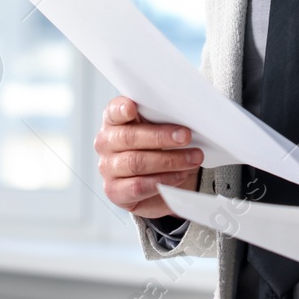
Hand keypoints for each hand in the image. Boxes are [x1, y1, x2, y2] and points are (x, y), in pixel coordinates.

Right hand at [94, 96, 202, 218]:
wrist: (160, 183)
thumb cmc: (158, 148)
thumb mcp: (160, 129)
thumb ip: (162, 119)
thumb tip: (184, 115)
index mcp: (114, 120)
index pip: (113, 111)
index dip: (121, 108)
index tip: (132, 108)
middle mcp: (106, 143)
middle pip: (129, 137)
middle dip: (160, 137)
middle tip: (185, 137)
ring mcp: (108, 168)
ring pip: (136, 162)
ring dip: (169, 161)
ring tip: (192, 159)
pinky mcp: (115, 191)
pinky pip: (138, 186)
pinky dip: (163, 180)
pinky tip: (179, 175)